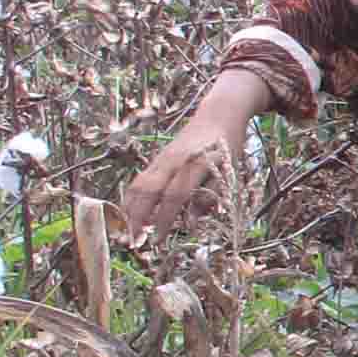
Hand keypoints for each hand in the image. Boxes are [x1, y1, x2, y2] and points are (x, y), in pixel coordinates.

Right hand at [121, 85, 261, 232]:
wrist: (218, 115)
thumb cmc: (227, 146)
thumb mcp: (228, 172)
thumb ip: (210, 197)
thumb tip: (192, 224)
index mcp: (195, 164)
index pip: (176, 195)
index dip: (166, 218)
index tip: (160, 239)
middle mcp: (174, 160)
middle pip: (150, 189)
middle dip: (139, 216)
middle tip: (135, 241)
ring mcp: (163, 158)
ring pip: (140, 184)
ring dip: (131, 208)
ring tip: (128, 231)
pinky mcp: (158, 159)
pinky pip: (140, 179)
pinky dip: (133, 198)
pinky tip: (131, 214)